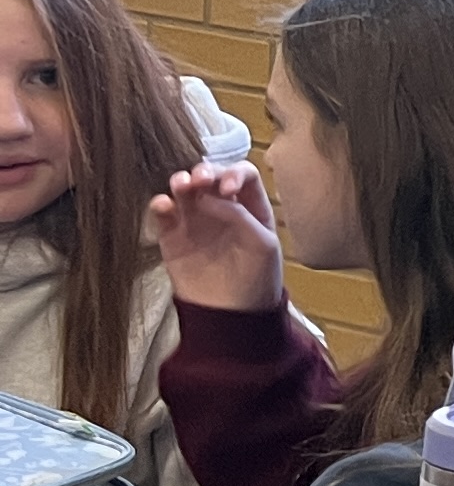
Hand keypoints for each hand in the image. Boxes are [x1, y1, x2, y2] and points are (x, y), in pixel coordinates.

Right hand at [150, 162, 285, 313]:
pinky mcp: (172, 235)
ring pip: (184, 189)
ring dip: (180, 181)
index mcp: (250, 207)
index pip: (242, 175)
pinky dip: (160, 204)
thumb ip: (241, 216)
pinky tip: (163, 205)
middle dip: (204, 171)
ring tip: (181, 186)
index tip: (227, 187)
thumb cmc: (257, 279)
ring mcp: (195, 220)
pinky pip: (163, 212)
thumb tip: (210, 196)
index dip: (233, 172)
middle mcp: (222, 208)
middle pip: (210, 176)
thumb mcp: (262, 246)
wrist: (230, 314)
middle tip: (199, 180)